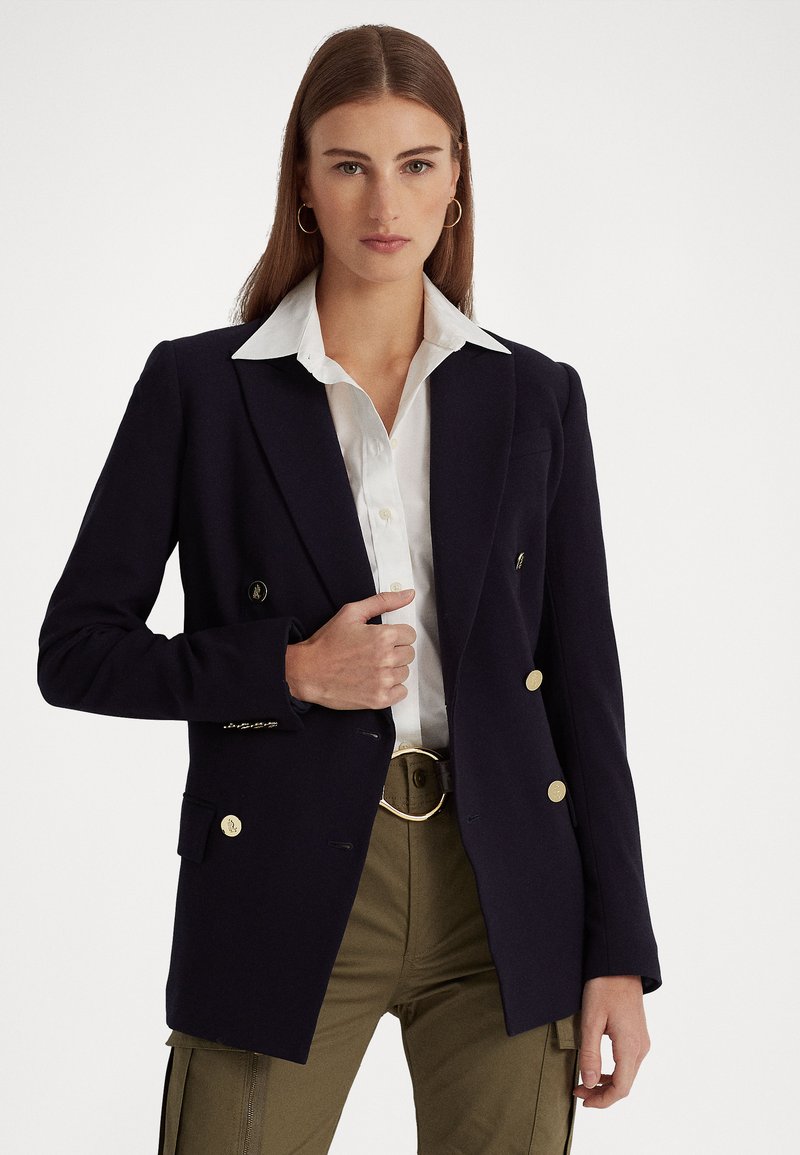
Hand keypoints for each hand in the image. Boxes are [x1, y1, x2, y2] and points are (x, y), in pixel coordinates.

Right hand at [285, 589, 416, 710]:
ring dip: (392, 670)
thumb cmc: (327, 643)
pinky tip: (374, 681)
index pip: (410, 635)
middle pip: (409, 653)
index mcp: (383, 636)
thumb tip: (408, 594)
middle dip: (394, 651)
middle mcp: (386, 659)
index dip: (396, 635)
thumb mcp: (352, 613)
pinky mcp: (379, 699)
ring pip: (405, 672)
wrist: (307, 671)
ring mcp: (383, 681)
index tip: (382, 639)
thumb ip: (383, 601)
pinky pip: (401, 692)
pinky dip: (392, 688)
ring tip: (371, 667)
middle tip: (373, 653)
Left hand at [574, 975, 650, 1108]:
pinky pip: (628, 1062)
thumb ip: (590, 1054)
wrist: (619, 964)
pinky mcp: (638, 1035)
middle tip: (578, 1091)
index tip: (583, 1101)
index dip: (602, 1100)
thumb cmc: (604, 987)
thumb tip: (588, 1083)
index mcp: (630, 1047)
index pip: (621, 1088)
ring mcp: (641, 1041)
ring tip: (584, 1082)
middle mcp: (641, 1048)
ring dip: (607, 1083)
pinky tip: (598, 1068)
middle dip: (602, 1093)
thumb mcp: (591, 1020)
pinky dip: (614, 1071)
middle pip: (625, 1084)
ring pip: (627, 1075)